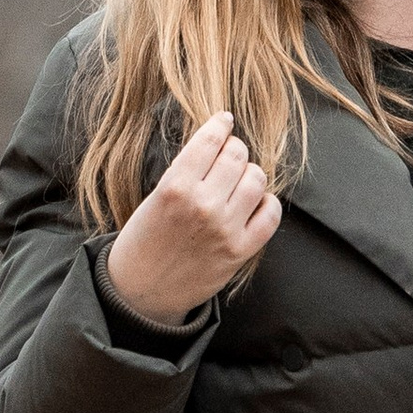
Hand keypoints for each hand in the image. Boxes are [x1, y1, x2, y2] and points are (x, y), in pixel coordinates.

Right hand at [104, 110, 280, 324]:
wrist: (141, 291)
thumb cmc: (144, 240)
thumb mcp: (155, 197)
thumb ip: (186, 172)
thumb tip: (218, 143)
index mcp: (175, 187)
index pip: (210, 140)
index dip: (220, 125)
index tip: (224, 120)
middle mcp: (203, 205)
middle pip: (237, 156)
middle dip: (234, 150)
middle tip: (228, 155)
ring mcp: (225, 229)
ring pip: (257, 179)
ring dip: (250, 174)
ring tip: (238, 181)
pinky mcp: (240, 251)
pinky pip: (271, 214)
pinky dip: (267, 203)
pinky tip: (255, 203)